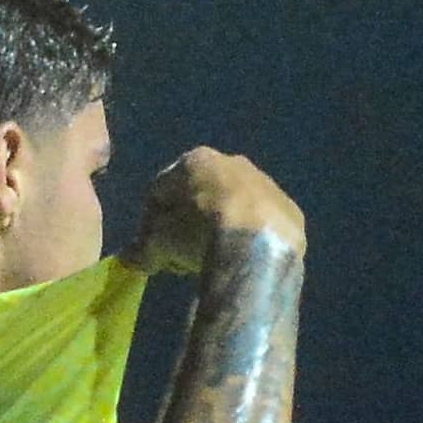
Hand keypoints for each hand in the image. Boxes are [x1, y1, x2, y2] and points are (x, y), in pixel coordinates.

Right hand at [128, 149, 303, 274]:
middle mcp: (233, 162)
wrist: (254, 242)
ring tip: (213, 261)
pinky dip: (252, 242)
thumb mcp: (158, 242)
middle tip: (182, 255)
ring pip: (236, 208)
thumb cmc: (196, 232)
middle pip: (202, 195)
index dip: (152, 220)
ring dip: (222, 231)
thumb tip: (131, 259)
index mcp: (195, 160)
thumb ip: (142, 247)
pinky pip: (263, 227)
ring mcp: (266, 184)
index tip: (152, 246)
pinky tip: (244, 263)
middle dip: (190, 223)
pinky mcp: (290, 211)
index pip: (163, 187)